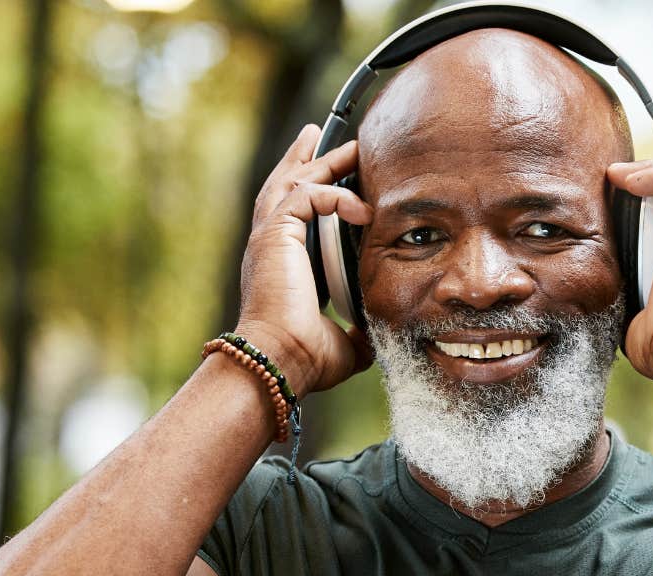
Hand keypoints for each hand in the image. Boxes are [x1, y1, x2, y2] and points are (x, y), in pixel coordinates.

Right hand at [234, 124, 373, 397]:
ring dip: (323, 162)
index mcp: (286, 264)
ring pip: (294, 181)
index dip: (318, 193)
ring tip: (350, 147)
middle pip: (288, 186)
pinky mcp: (274, 233)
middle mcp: (272, 245)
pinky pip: (306, 195)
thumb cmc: (306, 356)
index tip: (341, 181)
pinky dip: (335, 195)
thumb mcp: (348, 340)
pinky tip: (362, 209)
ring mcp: (269, 236)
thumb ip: (362, 325)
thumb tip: (382, 328)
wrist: (282, 358)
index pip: (299, 216)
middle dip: (311, 160)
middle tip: (331, 140)